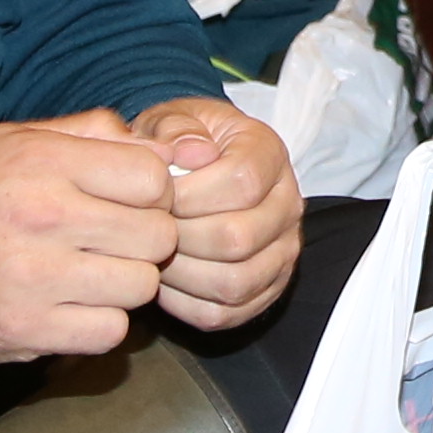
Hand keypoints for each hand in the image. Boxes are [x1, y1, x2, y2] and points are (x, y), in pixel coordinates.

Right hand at [0, 116, 191, 362]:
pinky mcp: (27, 330)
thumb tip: (166, 147)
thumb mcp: (10, 140)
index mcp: (42, 162)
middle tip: (114, 243)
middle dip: (145, 241)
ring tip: (91, 275)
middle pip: (158, 235)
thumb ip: (89, 133)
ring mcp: (36, 277)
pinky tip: (73, 307)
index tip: (131, 203)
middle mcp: (43, 216)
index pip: (152, 178)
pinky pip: (109, 333)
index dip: (152, 192)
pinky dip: (98, 324)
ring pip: (141, 286)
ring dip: (124, 285)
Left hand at [122, 97, 301, 331]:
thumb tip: (189, 154)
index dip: (189, 195)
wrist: (194, 169)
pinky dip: (184, 303)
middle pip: (238, 239)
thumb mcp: (172, 118)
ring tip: (152, 254)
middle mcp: (287, 205)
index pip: (242, 183)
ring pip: (234, 282)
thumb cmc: (180, 145)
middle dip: (180, 238)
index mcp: (269, 154)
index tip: (155, 195)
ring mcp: (281, 251)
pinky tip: (164, 278)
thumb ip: (175, 127)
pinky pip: (224, 313)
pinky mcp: (264, 289)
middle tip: (146, 230)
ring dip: (181, 274)